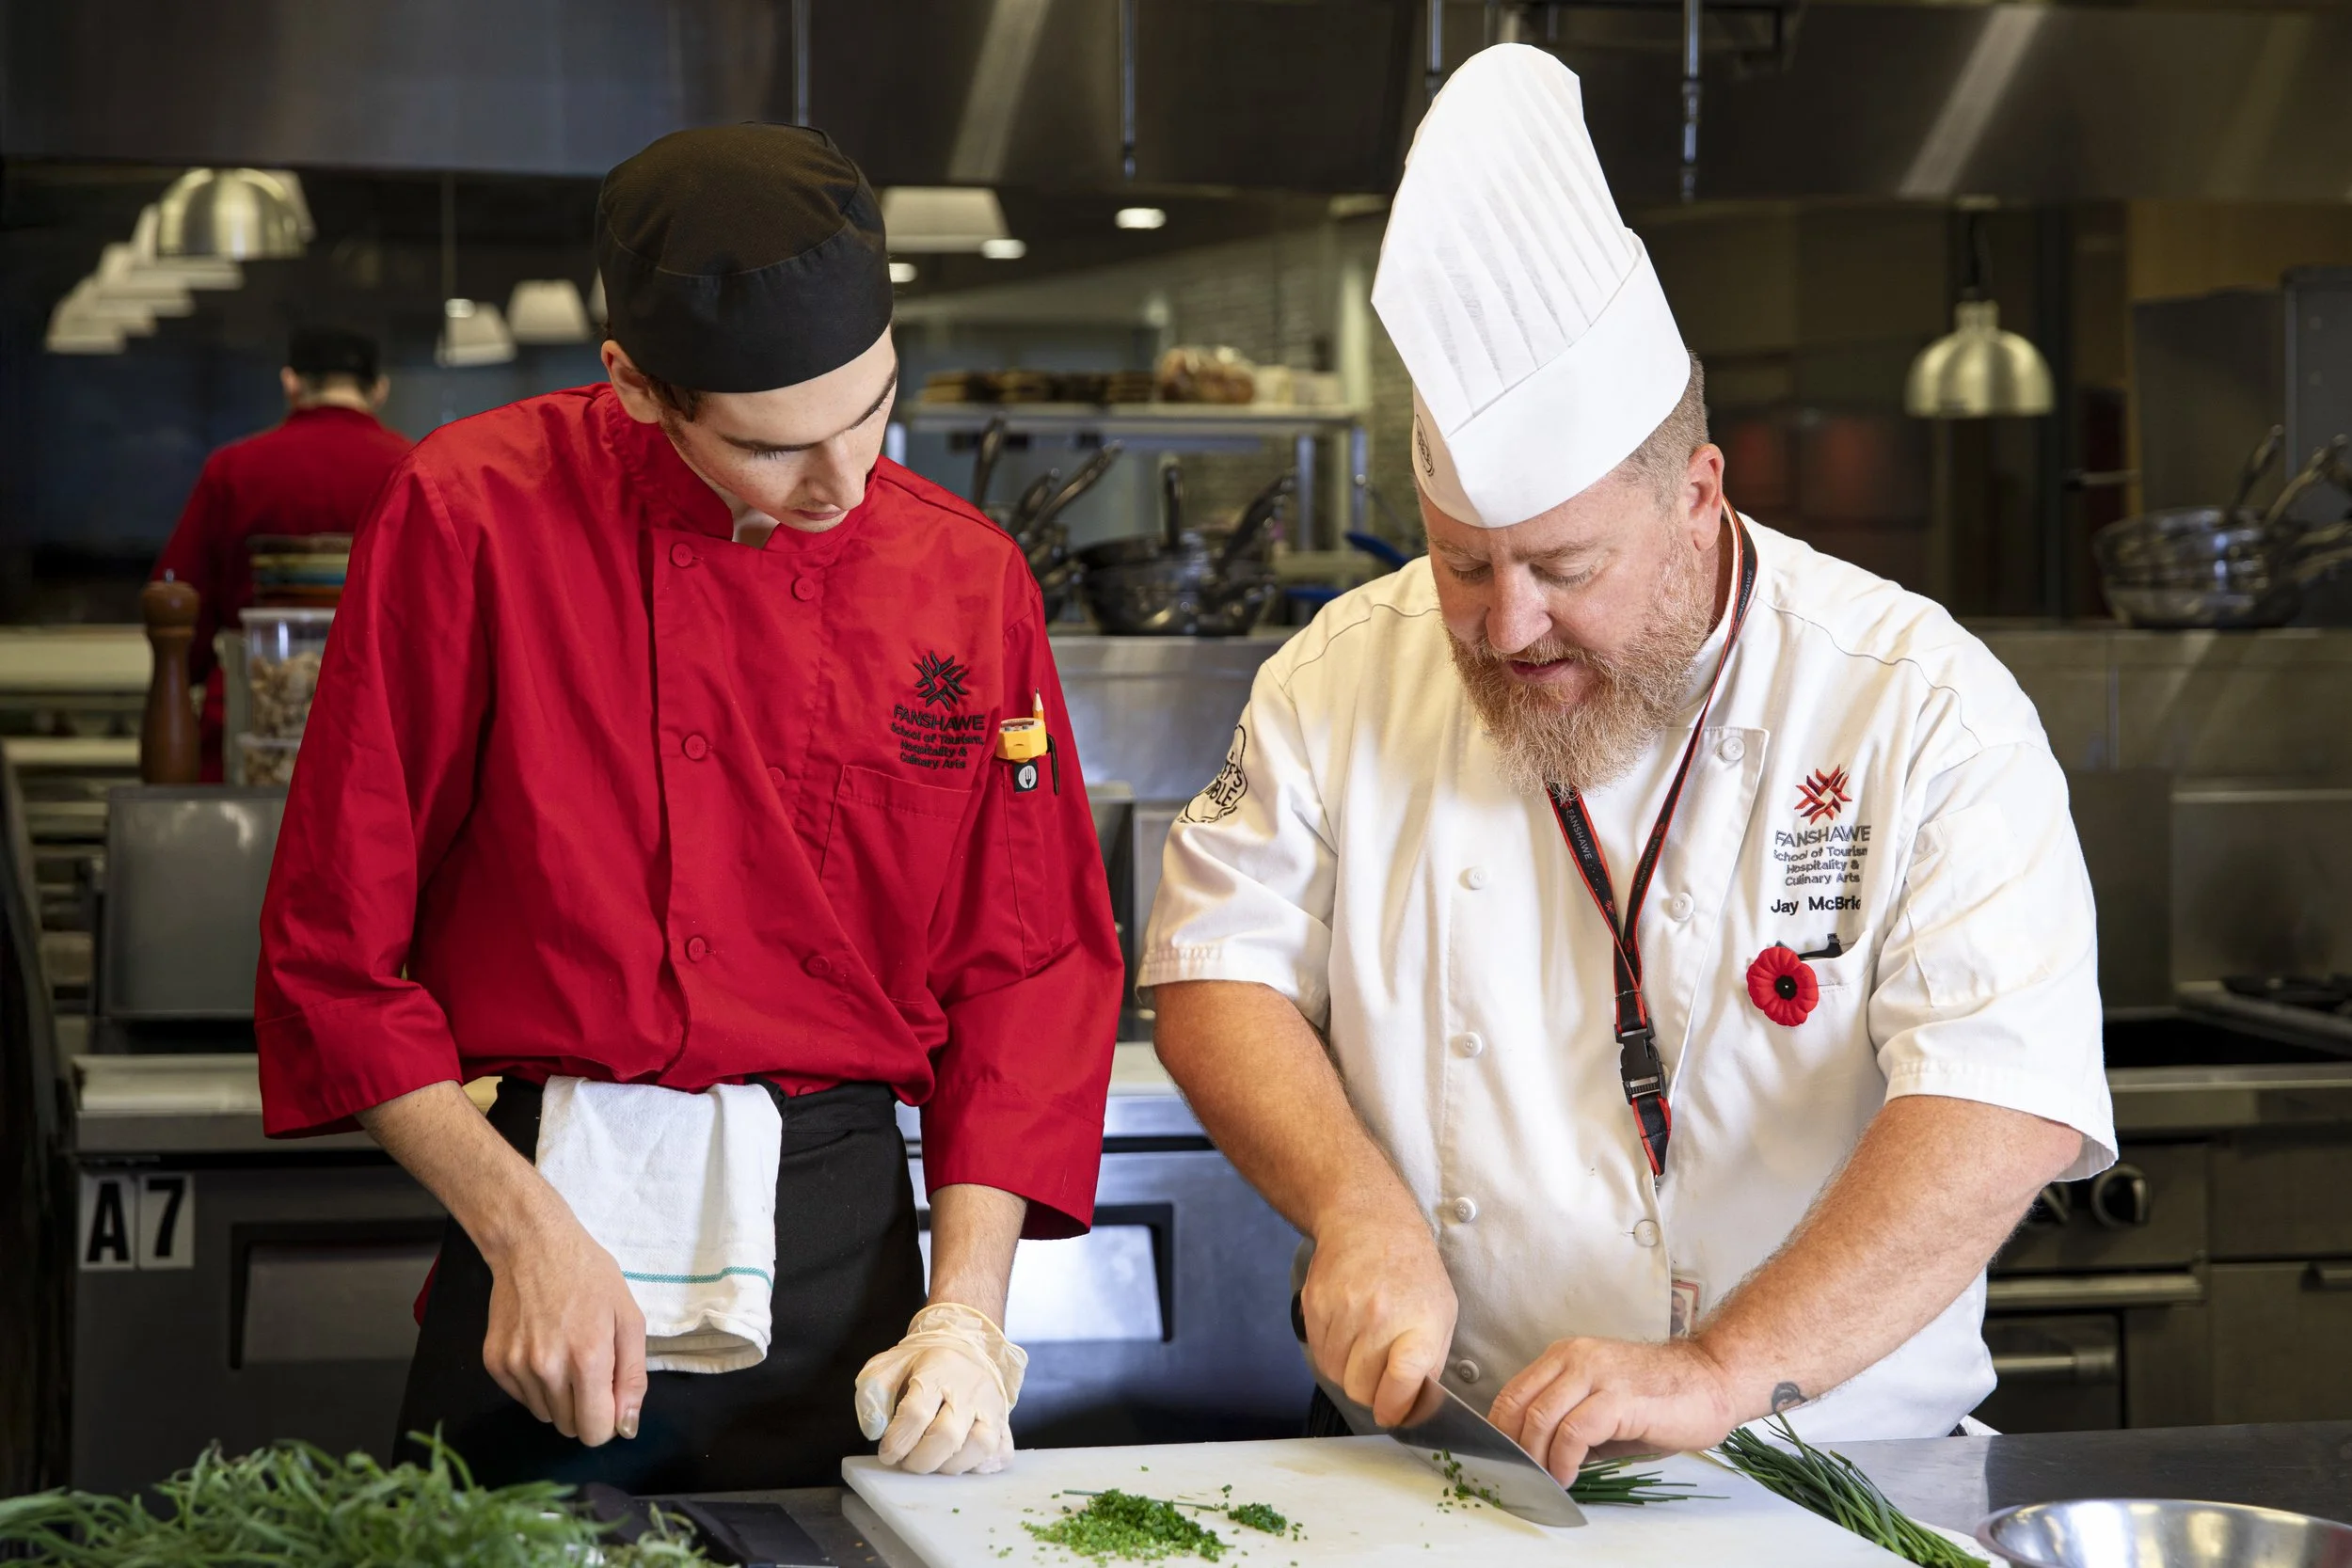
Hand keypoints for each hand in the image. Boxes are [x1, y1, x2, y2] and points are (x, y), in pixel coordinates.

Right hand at [480, 1210, 647, 1446]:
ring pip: (545, 1415)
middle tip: (590, 1370)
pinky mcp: (494, 1363)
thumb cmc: (590, 1277)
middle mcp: (547, 1369)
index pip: (594, 1431)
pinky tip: (543, 1349)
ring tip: (565, 1354)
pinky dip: (536, 1385)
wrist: (533, 1246)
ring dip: (561, 1398)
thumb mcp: (628, 1318)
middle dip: (586, 1409)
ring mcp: (516, 1367)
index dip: (608, 1422)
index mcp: (587, 1358)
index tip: (610, 1399)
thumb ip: (632, 1377)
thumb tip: (627, 1428)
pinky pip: (522, 1398)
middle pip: (570, 1428)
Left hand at [856, 1303, 1026, 1474]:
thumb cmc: (923, 1362)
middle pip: (948, 1436)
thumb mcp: (890, 1365)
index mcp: (938, 1370)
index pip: (916, 1413)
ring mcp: (993, 1406)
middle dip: (921, 1460)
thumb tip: (873, 1430)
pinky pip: (1001, 1453)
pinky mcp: (1006, 1422)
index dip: (897, 1441)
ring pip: (980, 1447)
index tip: (887, 1453)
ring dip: (951, 1466)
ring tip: (933, 1463)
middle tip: (908, 1462)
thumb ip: (873, 1393)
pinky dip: (981, 1467)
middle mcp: (970, 1388)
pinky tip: (961, 1462)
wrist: (965, 1343)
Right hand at [1301, 1203, 1457, 1427]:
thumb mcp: (1442, 1312)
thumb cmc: (1413, 1270)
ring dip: (1347, 1373)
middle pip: (1360, 1388)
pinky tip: (1346, 1334)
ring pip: (1335, 1374)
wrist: (1369, 1222)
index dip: (1394, 1408)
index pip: (1401, 1381)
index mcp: (1418, 1322)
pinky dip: (1330, 1353)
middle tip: (1378, 1379)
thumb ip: (1430, 1361)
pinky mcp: (1314, 1304)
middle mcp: (1379, 1317)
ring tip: (1362, 1350)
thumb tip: (1413, 1407)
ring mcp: (1342, 1309)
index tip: (1392, 1413)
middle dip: (1370, 1393)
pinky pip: (1317, 1352)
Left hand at [1488, 1337, 1738, 1480]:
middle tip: (1523, 1476)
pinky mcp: (1618, 1398)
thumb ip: (1569, 1419)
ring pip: (1541, 1417)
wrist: (1712, 1381)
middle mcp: (1575, 1358)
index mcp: (1567, 1356)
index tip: (1504, 1459)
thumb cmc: (1662, 1397)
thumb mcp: (1603, 1404)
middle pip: (1519, 1405)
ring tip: (1548, 1479)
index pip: (1513, 1392)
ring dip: (1537, 1458)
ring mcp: (1597, 1375)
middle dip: (1514, 1448)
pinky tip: (1569, 1475)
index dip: (1501, 1430)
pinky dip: (1564, 1459)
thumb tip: (1538, 1454)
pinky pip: (1574, 1432)